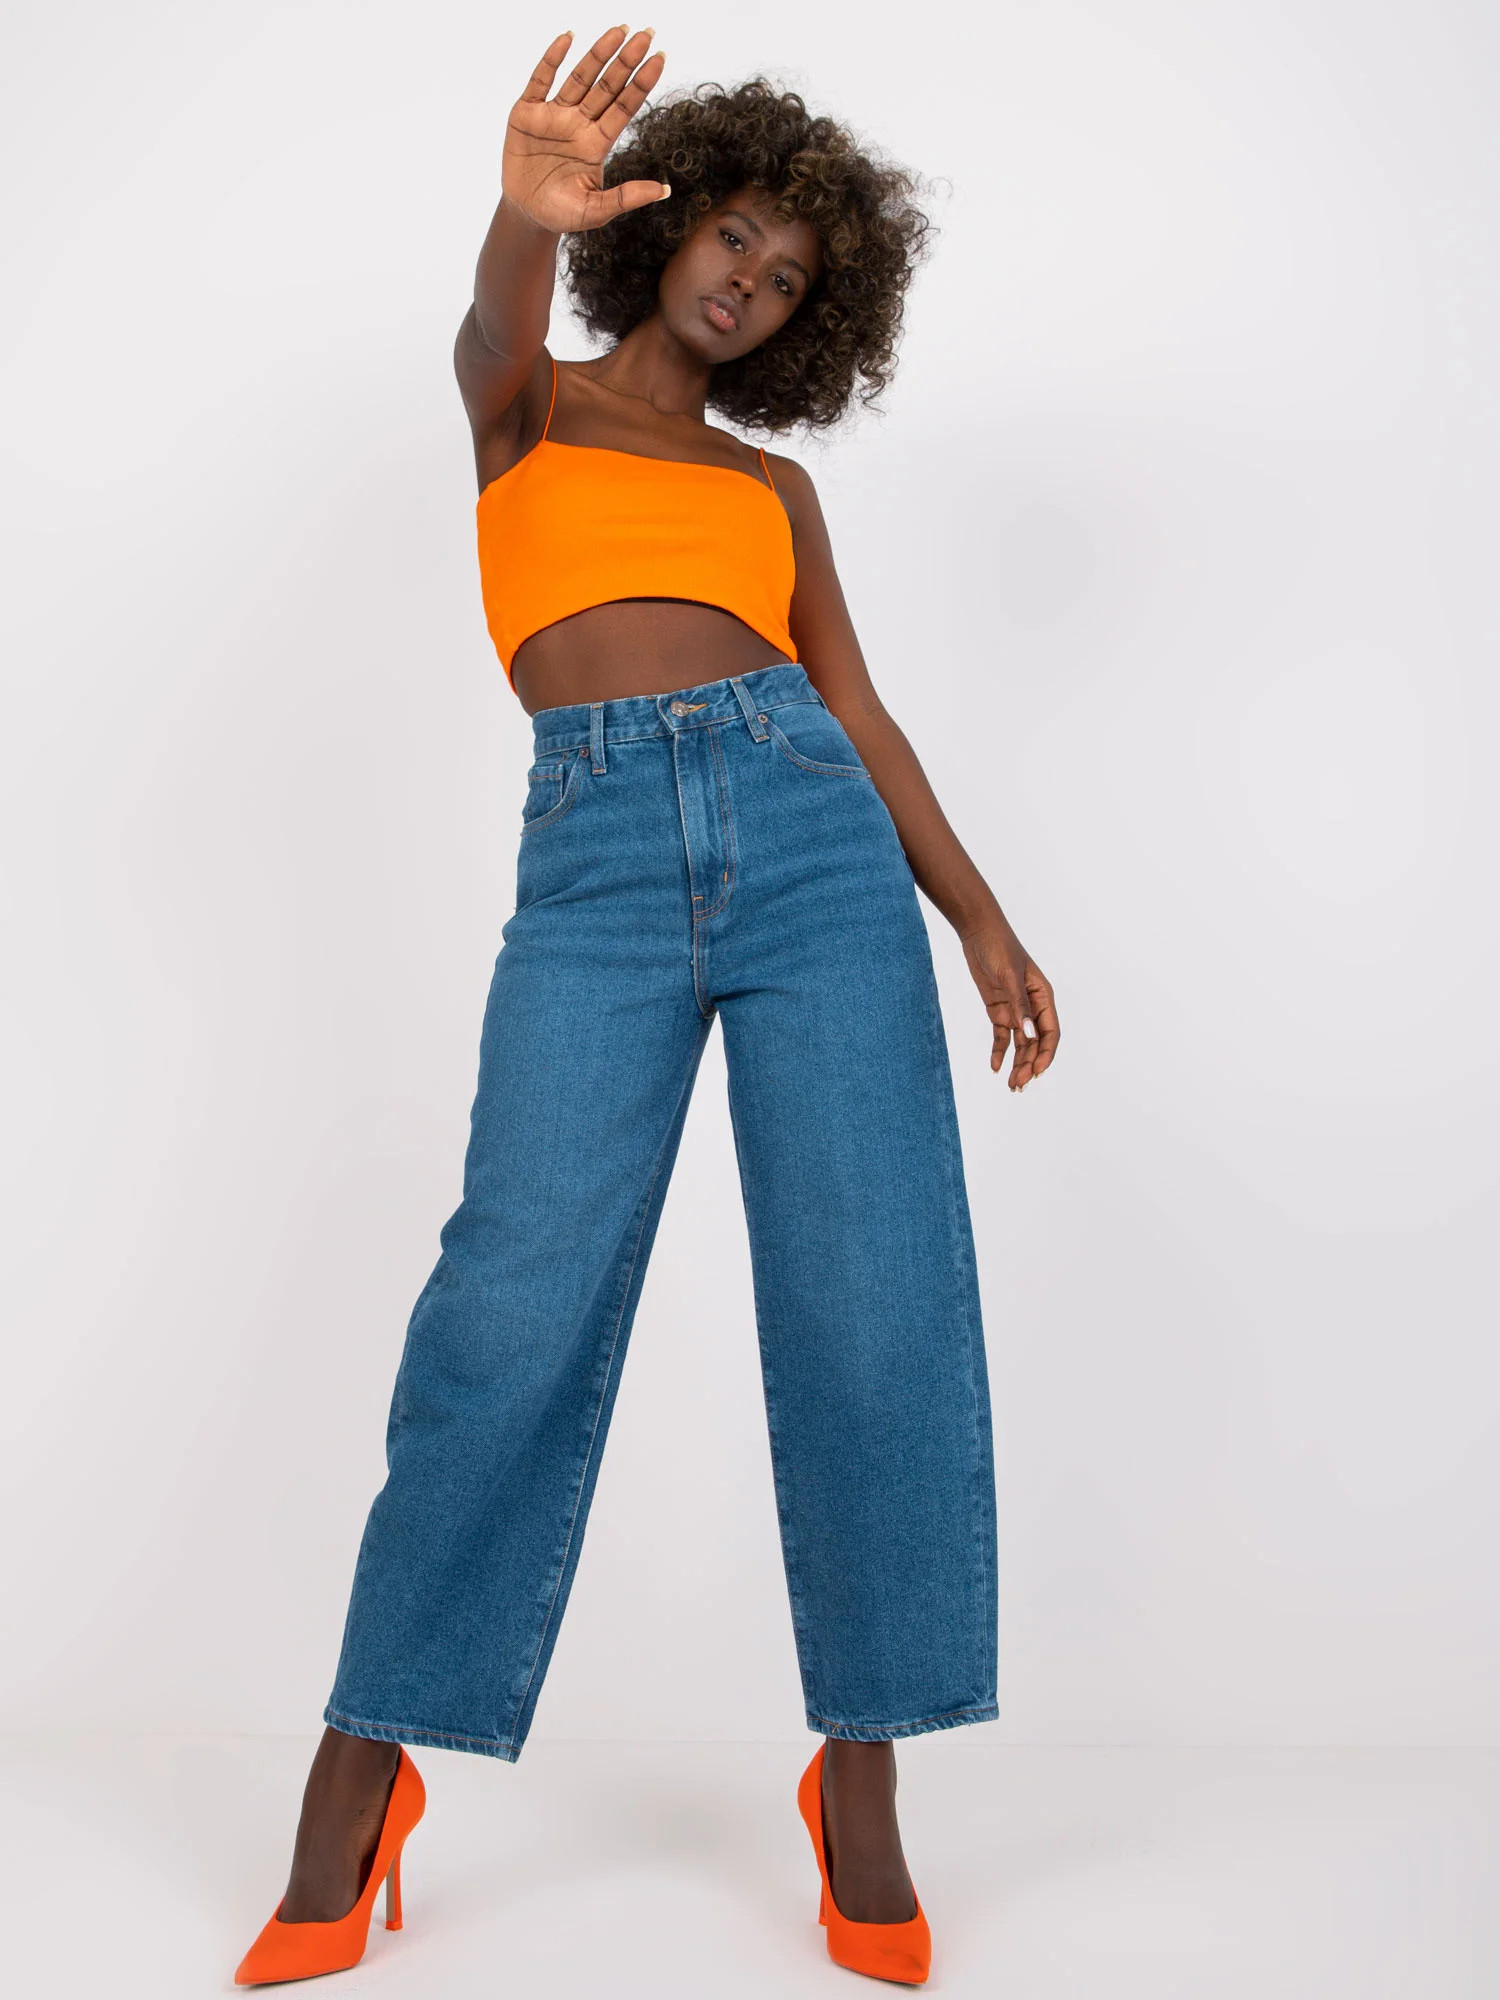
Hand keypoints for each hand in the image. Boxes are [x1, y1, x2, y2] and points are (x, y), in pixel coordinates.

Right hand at [505, 25, 668, 233]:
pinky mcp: (526, 113)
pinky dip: (552, 59)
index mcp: (597, 143)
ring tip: (617, 30)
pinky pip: (540, 80)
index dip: (641, 83)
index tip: (660, 58)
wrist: (525, 214)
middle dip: (626, 61)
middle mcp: (579, 124)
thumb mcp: (595, 211)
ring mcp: (553, 115)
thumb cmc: (562, 213)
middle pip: (607, 86)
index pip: (624, 107)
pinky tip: (568, 38)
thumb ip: (626, 198)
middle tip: (646, 34)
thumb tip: (664, 190)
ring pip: (579, 78)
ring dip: (598, 54)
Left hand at [961, 917, 1059, 1091]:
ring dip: (1017, 1064)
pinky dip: (999, 1052)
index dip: (1046, 1054)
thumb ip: (1020, 1006)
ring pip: (1020, 1044)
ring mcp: (1016, 1010)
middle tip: (1018, 1086)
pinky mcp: (998, 1010)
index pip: (1051, 1033)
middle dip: (1029, 1065)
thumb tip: (1030, 1035)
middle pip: (1035, 1043)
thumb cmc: (1000, 949)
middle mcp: (1032, 1007)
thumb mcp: (1010, 977)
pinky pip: (1002, 1037)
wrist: (978, 933)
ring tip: (1011, 1085)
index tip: (1036, 1072)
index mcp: (1044, 997)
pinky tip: (995, 1067)